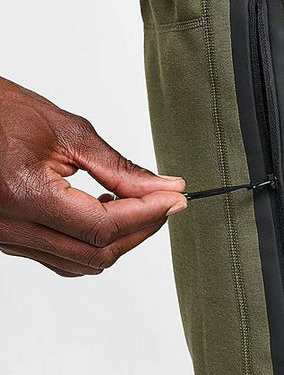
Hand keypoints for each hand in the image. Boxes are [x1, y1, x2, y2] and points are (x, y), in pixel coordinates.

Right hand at [0, 77, 187, 276]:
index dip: (148, 214)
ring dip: (120, 240)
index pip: (104, 225)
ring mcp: (7, 239)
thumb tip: (163, 187)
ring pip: (81, 263)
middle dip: (141, 230)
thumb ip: (119, 167)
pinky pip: (62, 258)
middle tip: (166, 204)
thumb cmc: (0, 111)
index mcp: (25, 195)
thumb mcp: (67, 132)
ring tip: (138, 206)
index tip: (175, 199)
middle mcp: (12, 227)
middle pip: (97, 253)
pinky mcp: (8, 239)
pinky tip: (104, 214)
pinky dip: (93, 243)